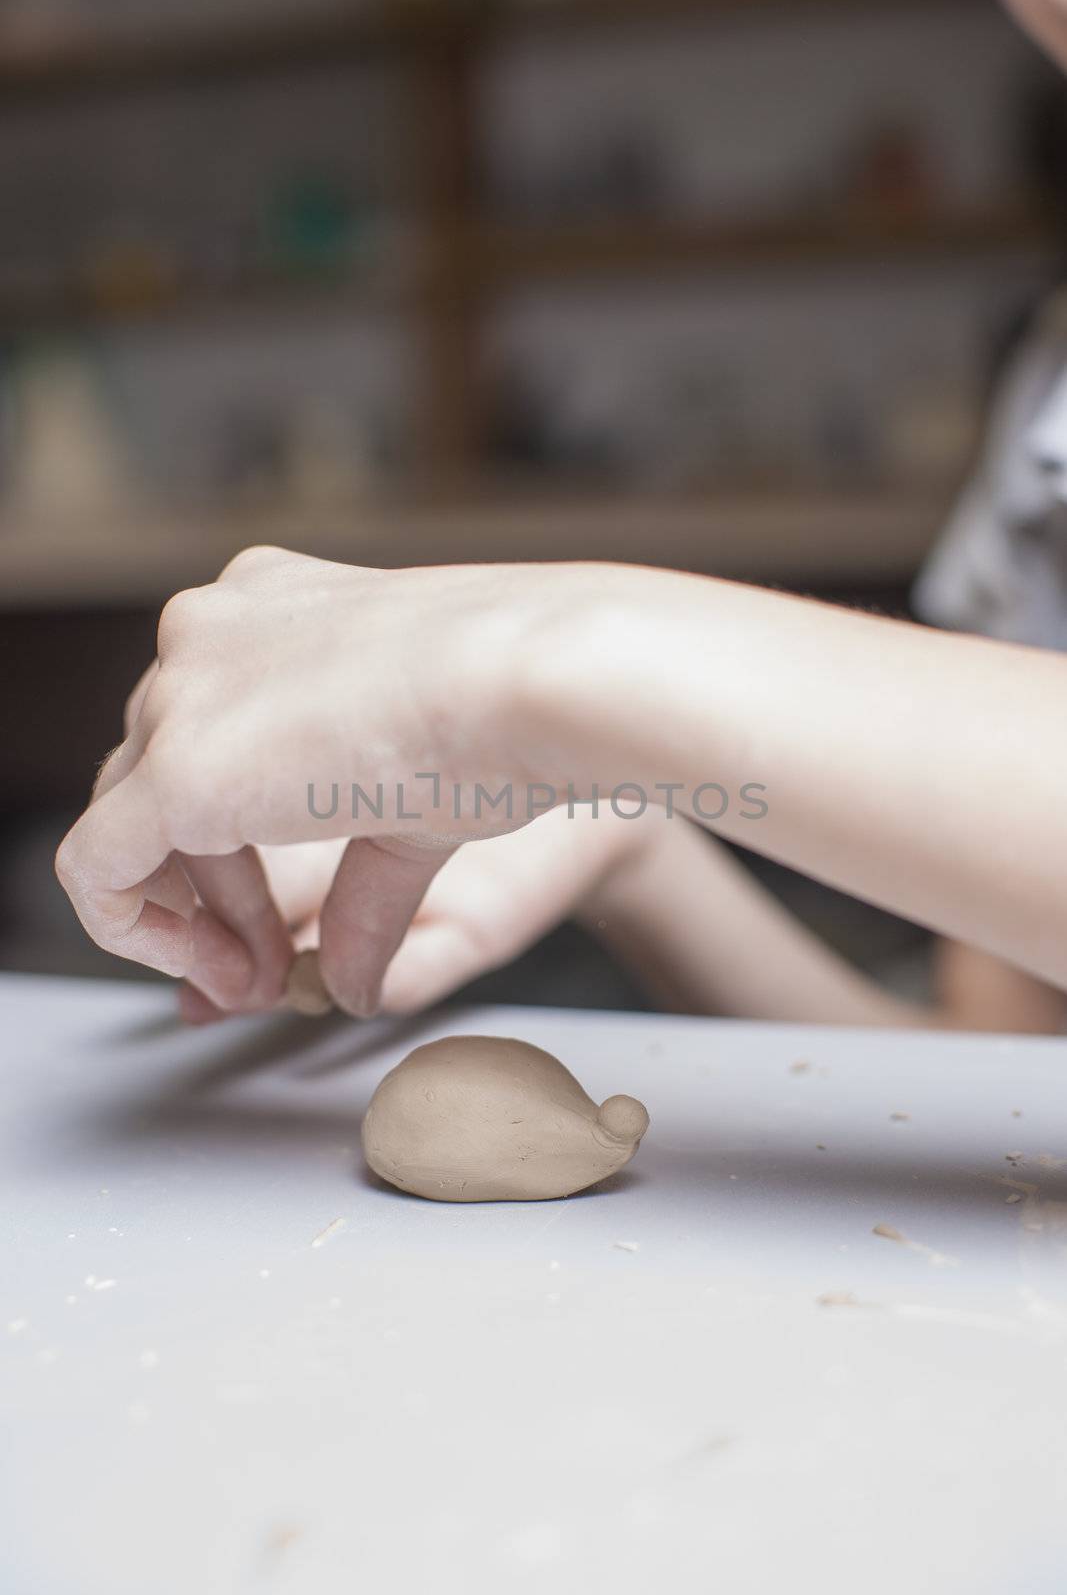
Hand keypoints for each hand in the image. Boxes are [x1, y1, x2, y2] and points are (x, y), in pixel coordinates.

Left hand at [55, 547, 609, 1015]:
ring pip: (130, 823)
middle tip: (269, 963)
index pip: (201, 734)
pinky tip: (207, 968)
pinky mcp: (177, 766)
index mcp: (269, 609)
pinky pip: (94, 865)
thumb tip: (346, 986)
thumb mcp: (417, 814)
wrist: (538, 682)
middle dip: (215, 890)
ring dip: (192, 916)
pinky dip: (132, 928)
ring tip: (261, 973)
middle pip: (159, 781)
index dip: (228, 846)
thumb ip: (360, 894)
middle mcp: (209, 632)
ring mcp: (183, 689)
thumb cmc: (515, 716)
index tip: (279, 917)